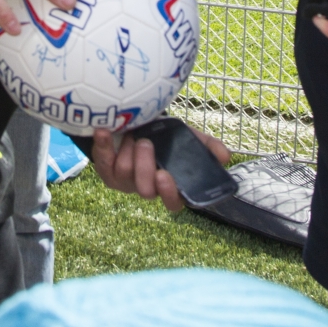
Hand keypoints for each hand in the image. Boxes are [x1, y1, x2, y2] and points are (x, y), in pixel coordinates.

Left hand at [91, 125, 232, 211]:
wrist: (134, 124)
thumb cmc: (162, 136)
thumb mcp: (186, 138)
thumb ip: (206, 146)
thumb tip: (225, 156)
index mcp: (168, 185)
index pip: (173, 203)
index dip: (169, 194)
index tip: (165, 175)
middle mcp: (146, 187)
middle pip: (145, 190)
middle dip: (144, 166)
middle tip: (146, 143)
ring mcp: (125, 182)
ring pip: (125, 174)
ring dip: (128, 150)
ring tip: (133, 134)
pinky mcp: (106, 171)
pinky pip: (102, 161)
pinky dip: (103, 145)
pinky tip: (104, 132)